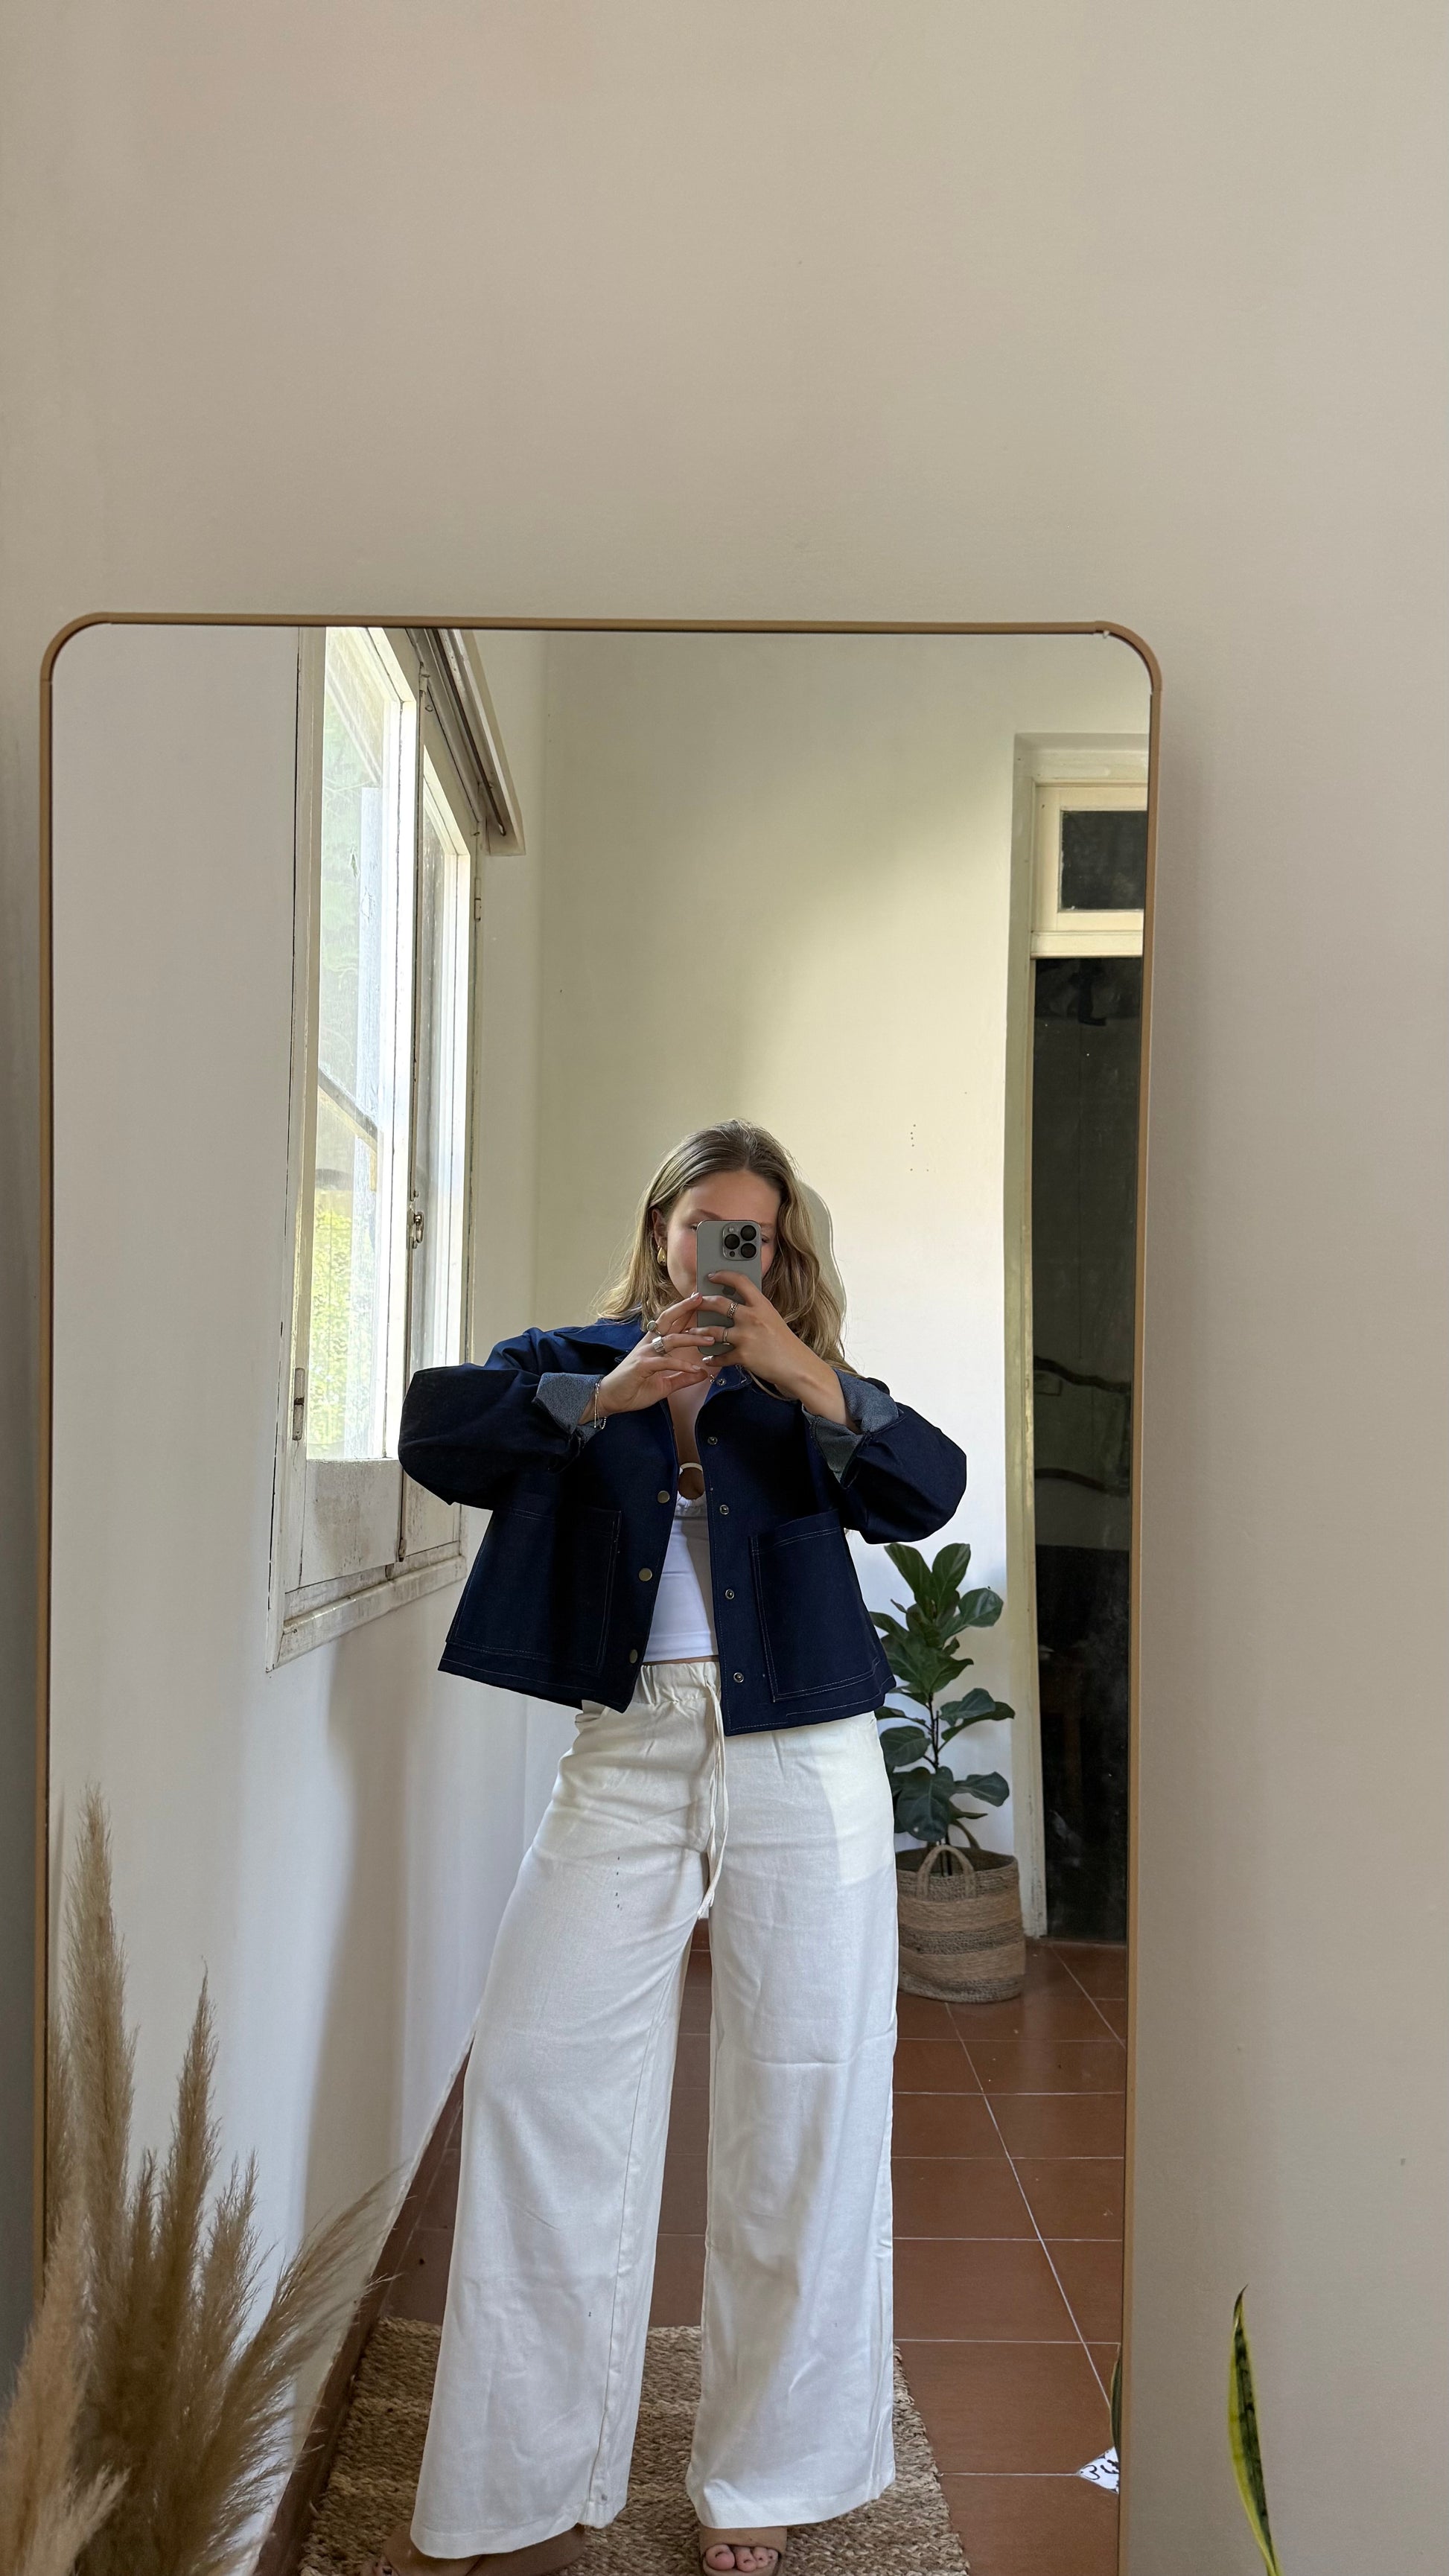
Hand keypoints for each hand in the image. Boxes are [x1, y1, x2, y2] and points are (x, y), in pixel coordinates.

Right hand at [591, 1294, 722, 1415]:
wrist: (610, 1399)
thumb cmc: (633, 1389)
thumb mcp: (664, 1385)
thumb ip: (682, 1377)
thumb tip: (702, 1373)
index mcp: (653, 1344)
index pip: (671, 1323)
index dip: (685, 1311)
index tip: (700, 1300)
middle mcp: (649, 1344)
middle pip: (668, 1319)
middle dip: (685, 1307)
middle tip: (702, 1298)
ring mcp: (645, 1353)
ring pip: (671, 1339)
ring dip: (692, 1338)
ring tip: (711, 1339)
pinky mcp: (642, 1365)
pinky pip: (666, 1361)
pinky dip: (682, 1364)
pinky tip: (695, 1369)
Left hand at [696, 1270, 847, 1421]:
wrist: (797, 1366)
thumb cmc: (786, 1343)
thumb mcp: (772, 1318)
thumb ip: (755, 1311)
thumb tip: (736, 1306)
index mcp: (761, 1305)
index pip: (740, 1281)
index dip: (723, 1275)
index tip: (712, 1276)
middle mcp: (752, 1317)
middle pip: (719, 1303)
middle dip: (702, 1303)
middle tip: (694, 1303)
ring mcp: (746, 1336)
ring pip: (713, 1331)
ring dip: (699, 1332)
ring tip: (692, 1332)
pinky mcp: (742, 1355)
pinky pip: (720, 1356)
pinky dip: (713, 1359)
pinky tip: (708, 1359)